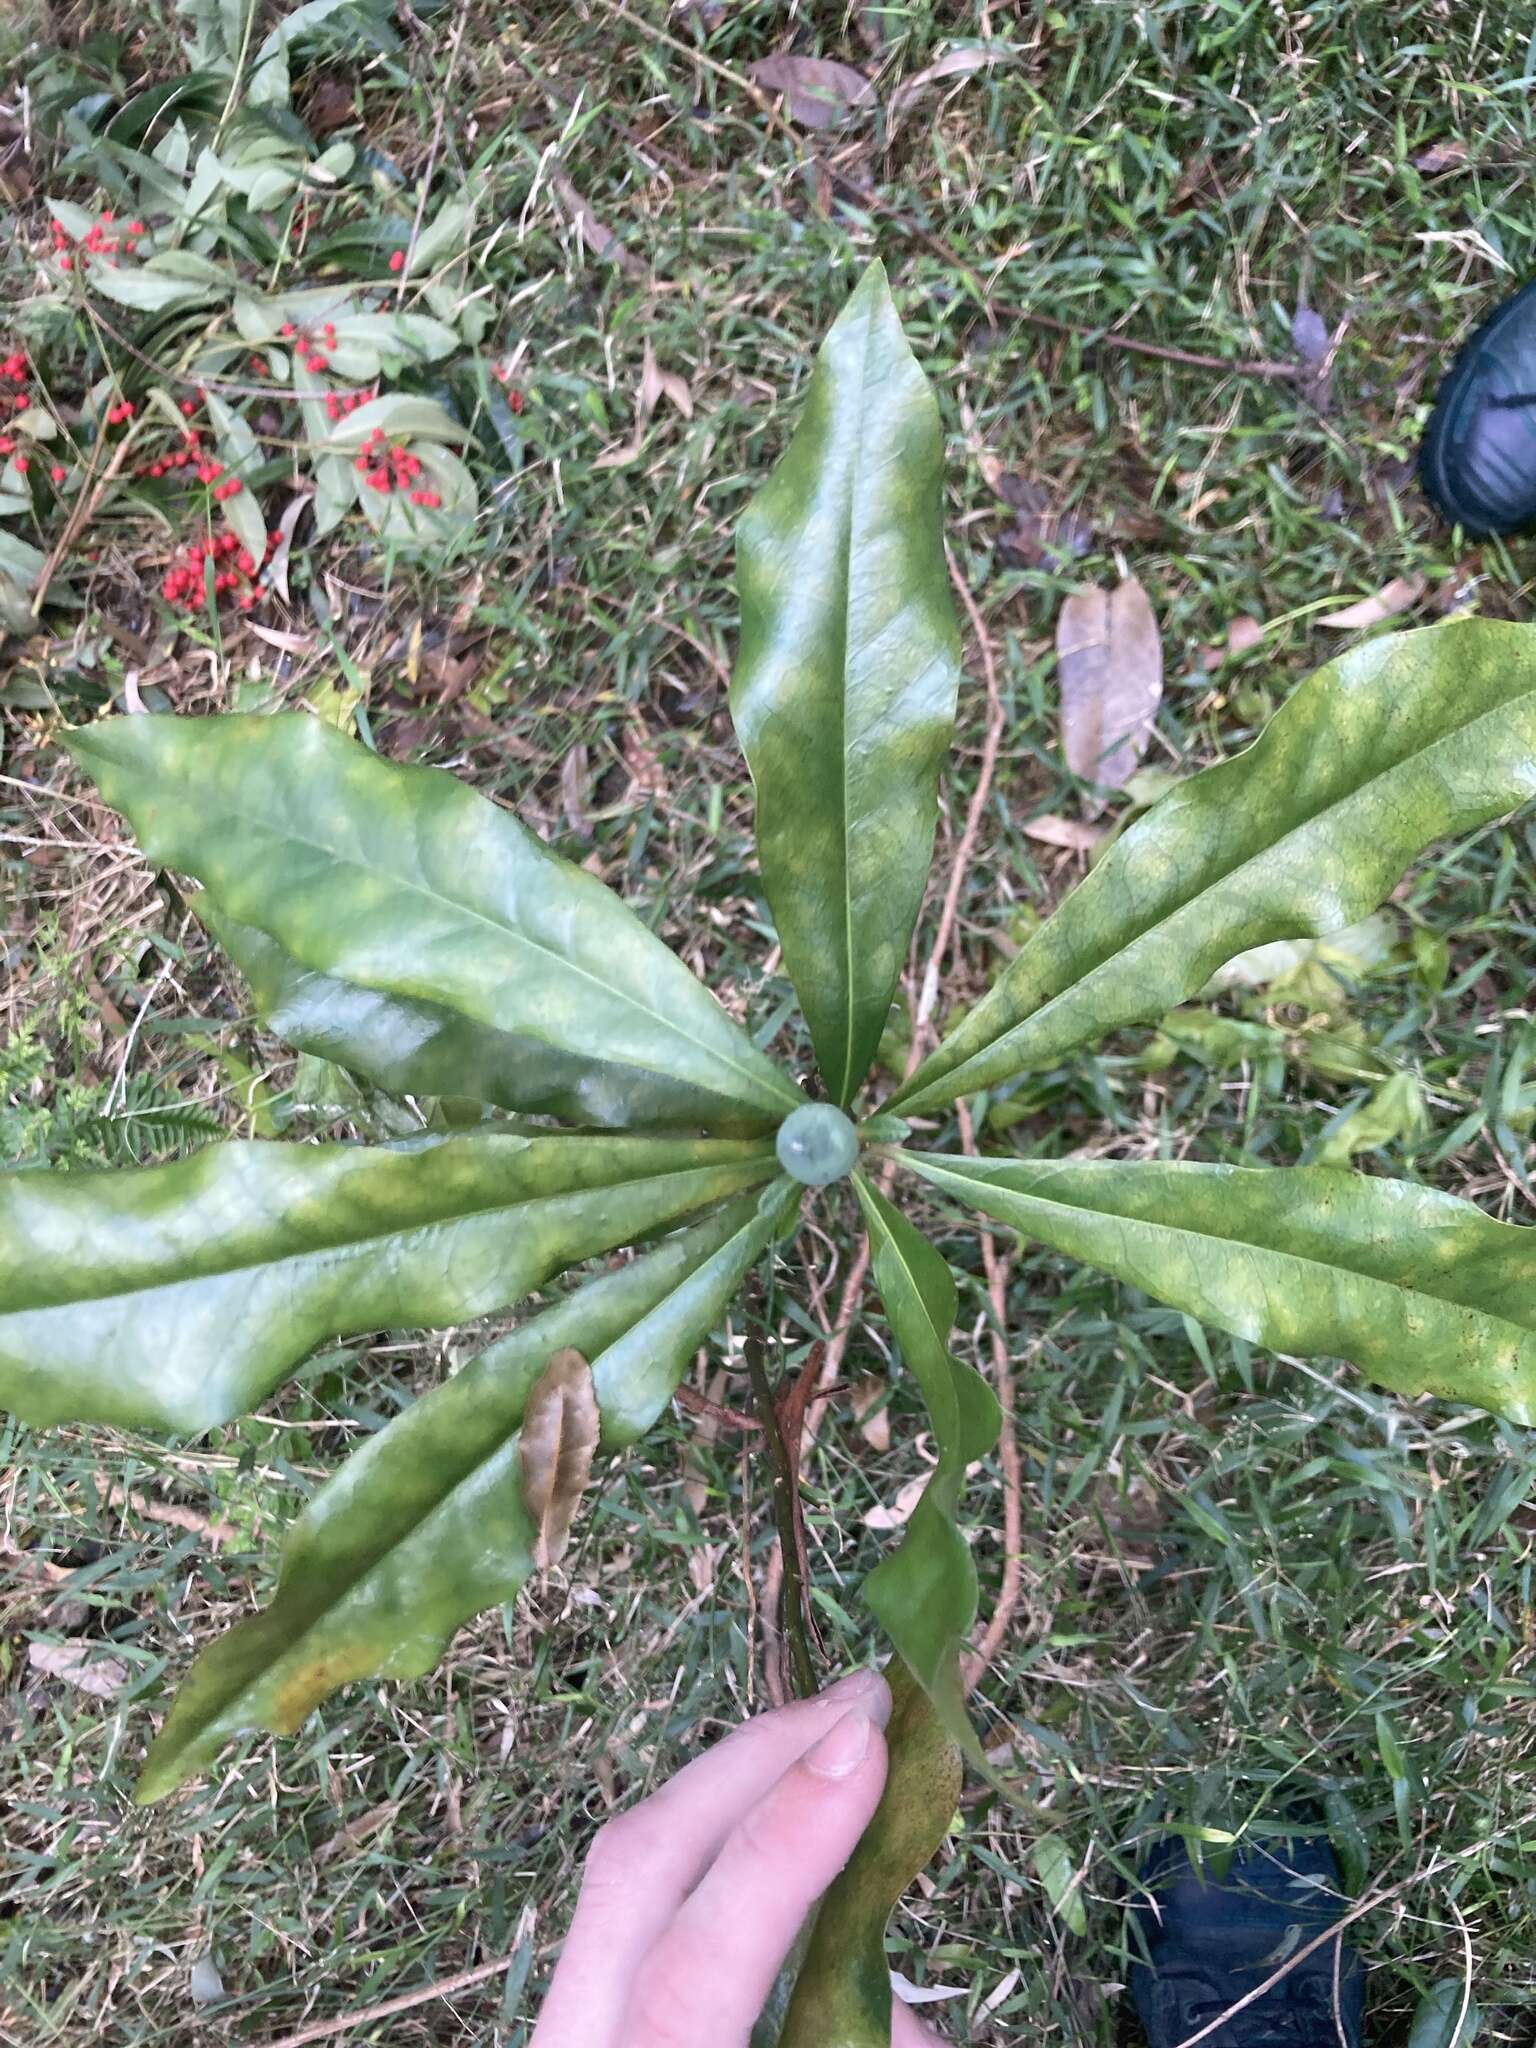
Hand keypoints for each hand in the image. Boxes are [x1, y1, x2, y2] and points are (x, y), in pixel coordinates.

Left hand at [529, 1667, 943, 2047]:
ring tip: (840, 1725)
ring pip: (627, 1860)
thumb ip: (859, 2031)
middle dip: (758, 1761)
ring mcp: (564, 2020)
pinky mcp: (576, 1995)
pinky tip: (781, 1791)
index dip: (779, 1853)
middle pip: (637, 1866)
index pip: (687, 1975)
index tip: (868, 1742)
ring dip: (740, 1778)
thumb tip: (889, 1959)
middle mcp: (578, 2046)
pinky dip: (711, 1826)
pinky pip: (631, 1887)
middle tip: (871, 1700)